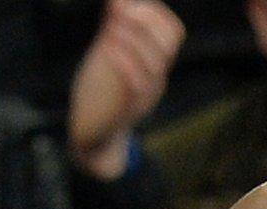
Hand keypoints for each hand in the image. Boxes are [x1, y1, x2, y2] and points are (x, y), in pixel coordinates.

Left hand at [66, 0, 183, 179]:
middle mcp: (155, 79)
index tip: (125, 2)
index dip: (154, 10)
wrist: (94, 137)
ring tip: (109, 27)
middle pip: (170, 43)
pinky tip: (105, 47)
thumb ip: (112, 32)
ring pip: (155, 63)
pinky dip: (123, 61)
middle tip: (118, 10)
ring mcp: (144, 95)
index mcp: (154, 64)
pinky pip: (135, 85)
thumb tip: (115, 2)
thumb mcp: (107, 58)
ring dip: (131, 37)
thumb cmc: (100, 95)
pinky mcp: (125, 109)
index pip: (172, 32)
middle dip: (145, 18)